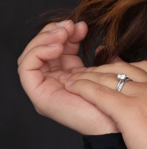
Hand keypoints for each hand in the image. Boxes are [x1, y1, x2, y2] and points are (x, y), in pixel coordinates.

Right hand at [17, 20, 118, 134]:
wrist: (118, 123)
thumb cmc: (116, 100)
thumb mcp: (103, 68)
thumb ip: (91, 51)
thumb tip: (82, 27)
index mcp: (69, 75)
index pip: (58, 48)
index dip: (66, 33)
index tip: (81, 26)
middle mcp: (54, 82)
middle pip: (41, 50)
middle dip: (53, 32)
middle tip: (70, 25)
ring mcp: (45, 89)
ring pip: (30, 56)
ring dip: (45, 38)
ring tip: (63, 33)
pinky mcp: (39, 96)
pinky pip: (27, 68)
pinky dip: (38, 51)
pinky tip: (57, 47)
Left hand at [64, 59, 146, 148]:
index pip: (144, 68)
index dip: (124, 67)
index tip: (111, 69)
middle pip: (125, 68)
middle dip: (104, 68)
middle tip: (88, 71)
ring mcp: (144, 96)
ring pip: (110, 77)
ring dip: (89, 76)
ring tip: (75, 78)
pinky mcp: (128, 110)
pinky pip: (100, 93)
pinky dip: (84, 88)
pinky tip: (73, 88)